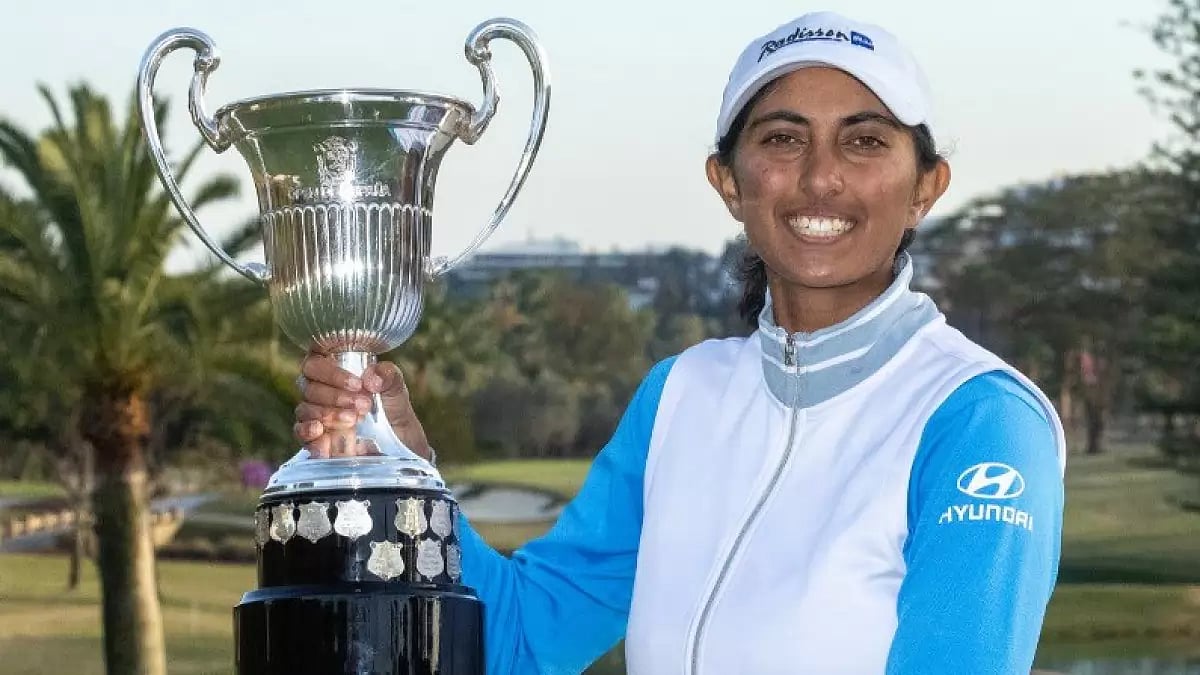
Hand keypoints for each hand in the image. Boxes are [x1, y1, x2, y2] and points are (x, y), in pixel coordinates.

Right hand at [292, 349, 430, 459]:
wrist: (397, 438)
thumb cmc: (390, 404)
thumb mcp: (394, 386)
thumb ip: (387, 375)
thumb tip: (371, 379)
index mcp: (331, 368)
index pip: (316, 362)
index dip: (331, 372)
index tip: (357, 384)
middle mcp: (317, 387)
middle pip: (310, 386)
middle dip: (336, 396)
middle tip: (364, 406)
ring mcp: (312, 412)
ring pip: (305, 409)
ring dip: (329, 415)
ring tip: (354, 420)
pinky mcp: (312, 436)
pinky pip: (300, 431)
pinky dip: (308, 432)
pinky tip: (321, 432)